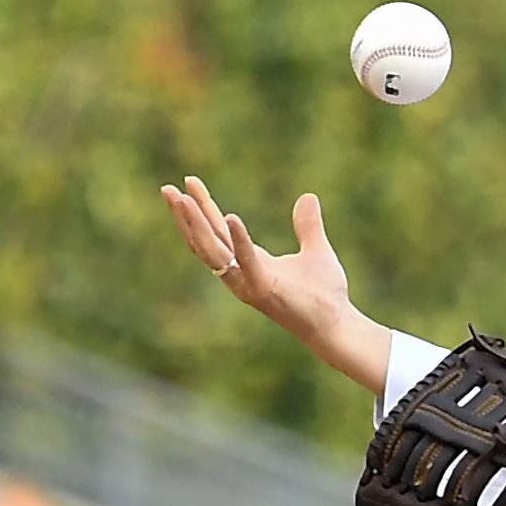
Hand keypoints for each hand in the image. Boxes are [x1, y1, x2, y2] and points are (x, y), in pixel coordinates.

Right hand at [161, 176, 391, 393]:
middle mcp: (242, 273)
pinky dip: (239, 239)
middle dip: (186, 215)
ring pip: (213, 250)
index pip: (217, 230)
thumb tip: (308, 196)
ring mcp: (248, 282)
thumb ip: (308, 224)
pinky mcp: (263, 289)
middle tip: (167, 189)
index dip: (202, 206)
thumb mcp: (315, 249)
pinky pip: (246, 261)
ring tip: (183, 199)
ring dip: (196, 224)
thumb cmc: (324, 295)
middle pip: (204, 240)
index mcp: (250, 261)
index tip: (190, 181)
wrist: (337, 325)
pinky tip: (230, 216)